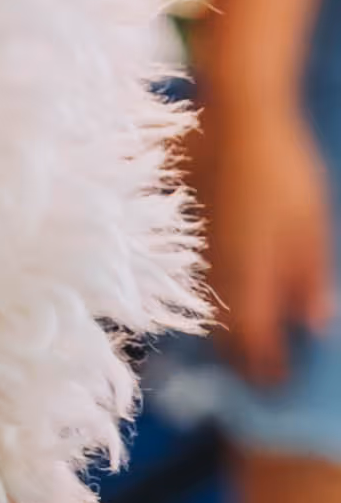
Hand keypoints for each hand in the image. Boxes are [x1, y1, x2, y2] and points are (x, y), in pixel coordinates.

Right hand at [194, 84, 334, 383]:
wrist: (237, 115)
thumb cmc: (285, 170)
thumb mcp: (313, 226)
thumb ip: (310, 279)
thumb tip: (317, 325)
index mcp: (252, 276)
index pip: (255, 342)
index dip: (267, 370)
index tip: (278, 387)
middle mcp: (217, 271)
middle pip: (225, 333)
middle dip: (243, 358)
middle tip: (261, 375)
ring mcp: (196, 251)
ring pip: (209, 307)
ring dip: (226, 331)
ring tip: (245, 345)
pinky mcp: (185, 232)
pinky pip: (198, 279)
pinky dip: (214, 297)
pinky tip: (226, 296)